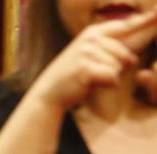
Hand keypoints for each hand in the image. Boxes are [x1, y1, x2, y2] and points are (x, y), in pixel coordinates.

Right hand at [29, 8, 156, 110]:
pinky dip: (106, 85)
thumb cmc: (74, 73)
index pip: (126, 26)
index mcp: (94, 32)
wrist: (50, 91)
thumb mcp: (91, 54)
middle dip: (118, 67)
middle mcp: (91, 38)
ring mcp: (87, 52)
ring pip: (119, 67)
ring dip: (110, 77)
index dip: (145, 20)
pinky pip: (112, 77)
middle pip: (125, 54)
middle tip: (96, 72)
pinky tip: (91, 84)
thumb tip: (136, 46)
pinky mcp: (87, 67)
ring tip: (90, 78)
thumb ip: (112, 46)